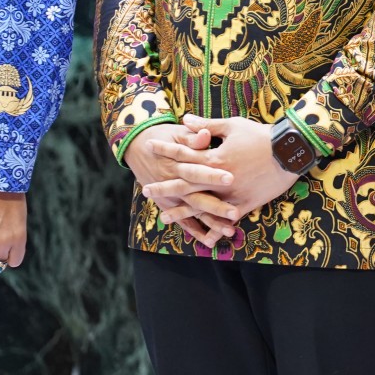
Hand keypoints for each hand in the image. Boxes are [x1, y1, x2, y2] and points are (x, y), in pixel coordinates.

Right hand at [125, 122, 234, 246]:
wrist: (139, 146)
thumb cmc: (165, 136)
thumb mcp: (178, 133)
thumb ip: (193, 137)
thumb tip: (206, 135)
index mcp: (178, 163)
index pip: (197, 171)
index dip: (212, 175)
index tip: (231, 179)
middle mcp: (174, 183)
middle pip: (197, 196)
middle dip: (216, 206)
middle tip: (236, 213)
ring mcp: (172, 197)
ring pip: (193, 213)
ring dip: (211, 223)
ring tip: (230, 231)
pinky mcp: (170, 205)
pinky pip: (184, 221)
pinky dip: (196, 232)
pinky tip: (211, 241)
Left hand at [141, 114, 298, 226]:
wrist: (290, 151)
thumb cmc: (261, 135)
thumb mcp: (233, 126)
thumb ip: (206, 125)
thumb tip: (184, 118)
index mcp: (214, 158)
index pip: (183, 153)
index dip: (165, 150)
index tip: (149, 147)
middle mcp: (219, 179)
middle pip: (185, 185)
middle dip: (164, 187)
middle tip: (145, 191)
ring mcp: (231, 194)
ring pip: (201, 206)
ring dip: (181, 212)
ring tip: (164, 217)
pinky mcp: (245, 204)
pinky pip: (226, 219)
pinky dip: (214, 227)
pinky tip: (203, 237)